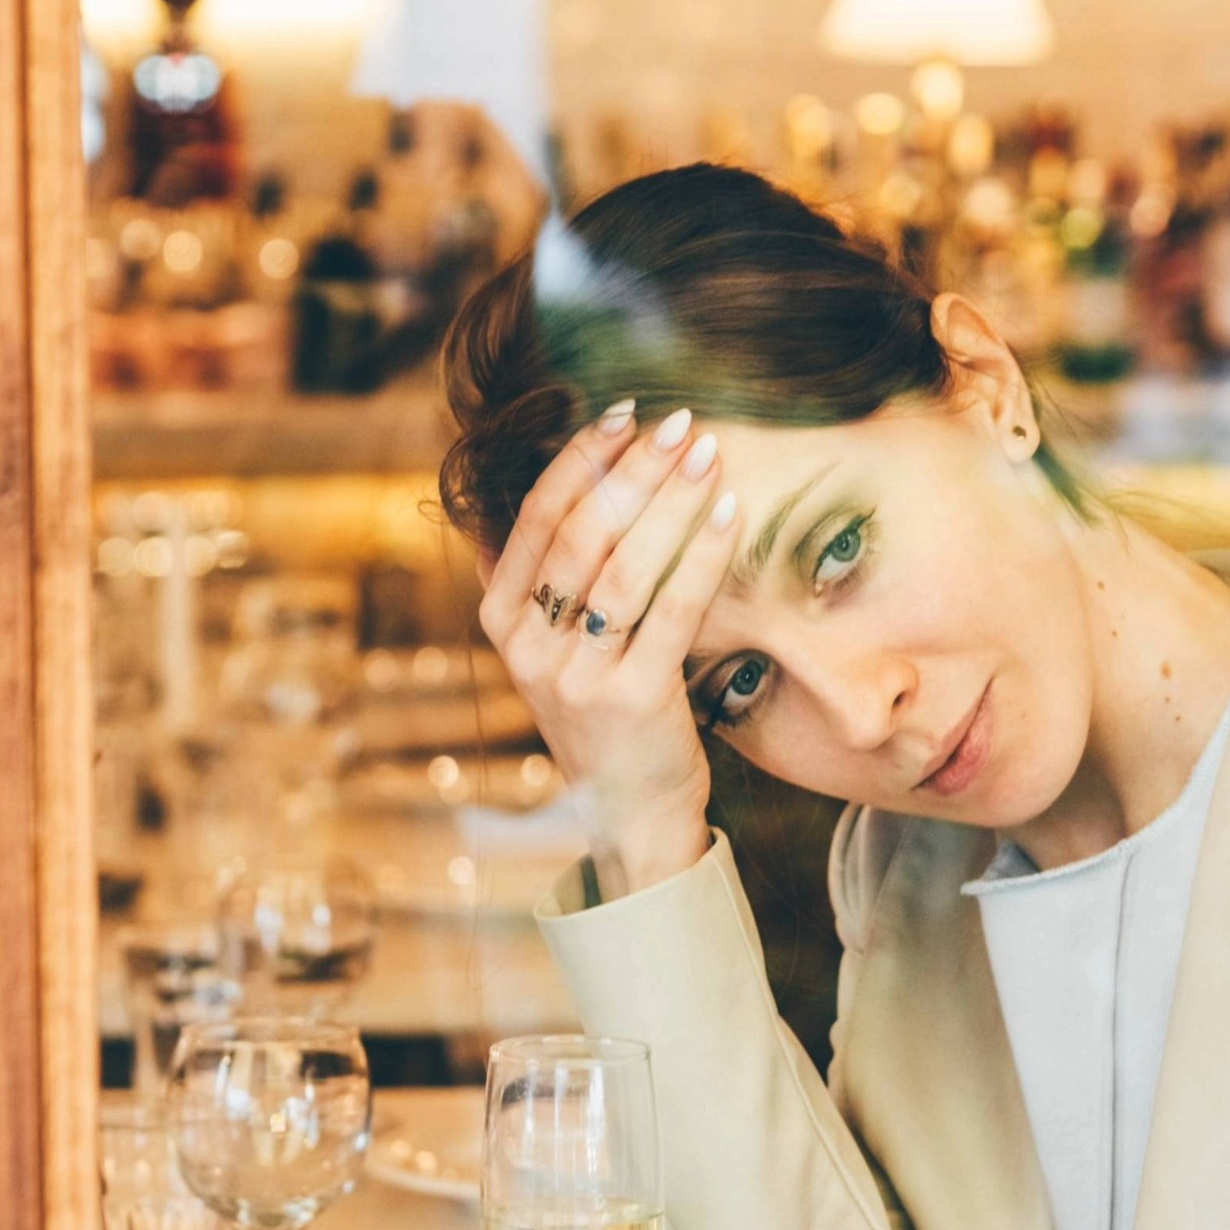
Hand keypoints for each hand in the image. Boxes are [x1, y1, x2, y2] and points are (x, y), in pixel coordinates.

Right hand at [475, 401, 743, 897]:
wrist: (628, 814)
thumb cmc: (601, 716)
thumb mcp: (547, 652)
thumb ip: (529, 586)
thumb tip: (514, 506)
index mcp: (500, 624)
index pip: (533, 521)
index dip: (577, 460)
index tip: (621, 414)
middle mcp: (529, 649)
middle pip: (581, 536)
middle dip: (631, 469)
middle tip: (678, 423)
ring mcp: (578, 678)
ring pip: (625, 567)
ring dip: (670, 500)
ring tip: (708, 453)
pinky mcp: (635, 700)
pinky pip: (673, 609)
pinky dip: (702, 553)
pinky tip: (728, 511)